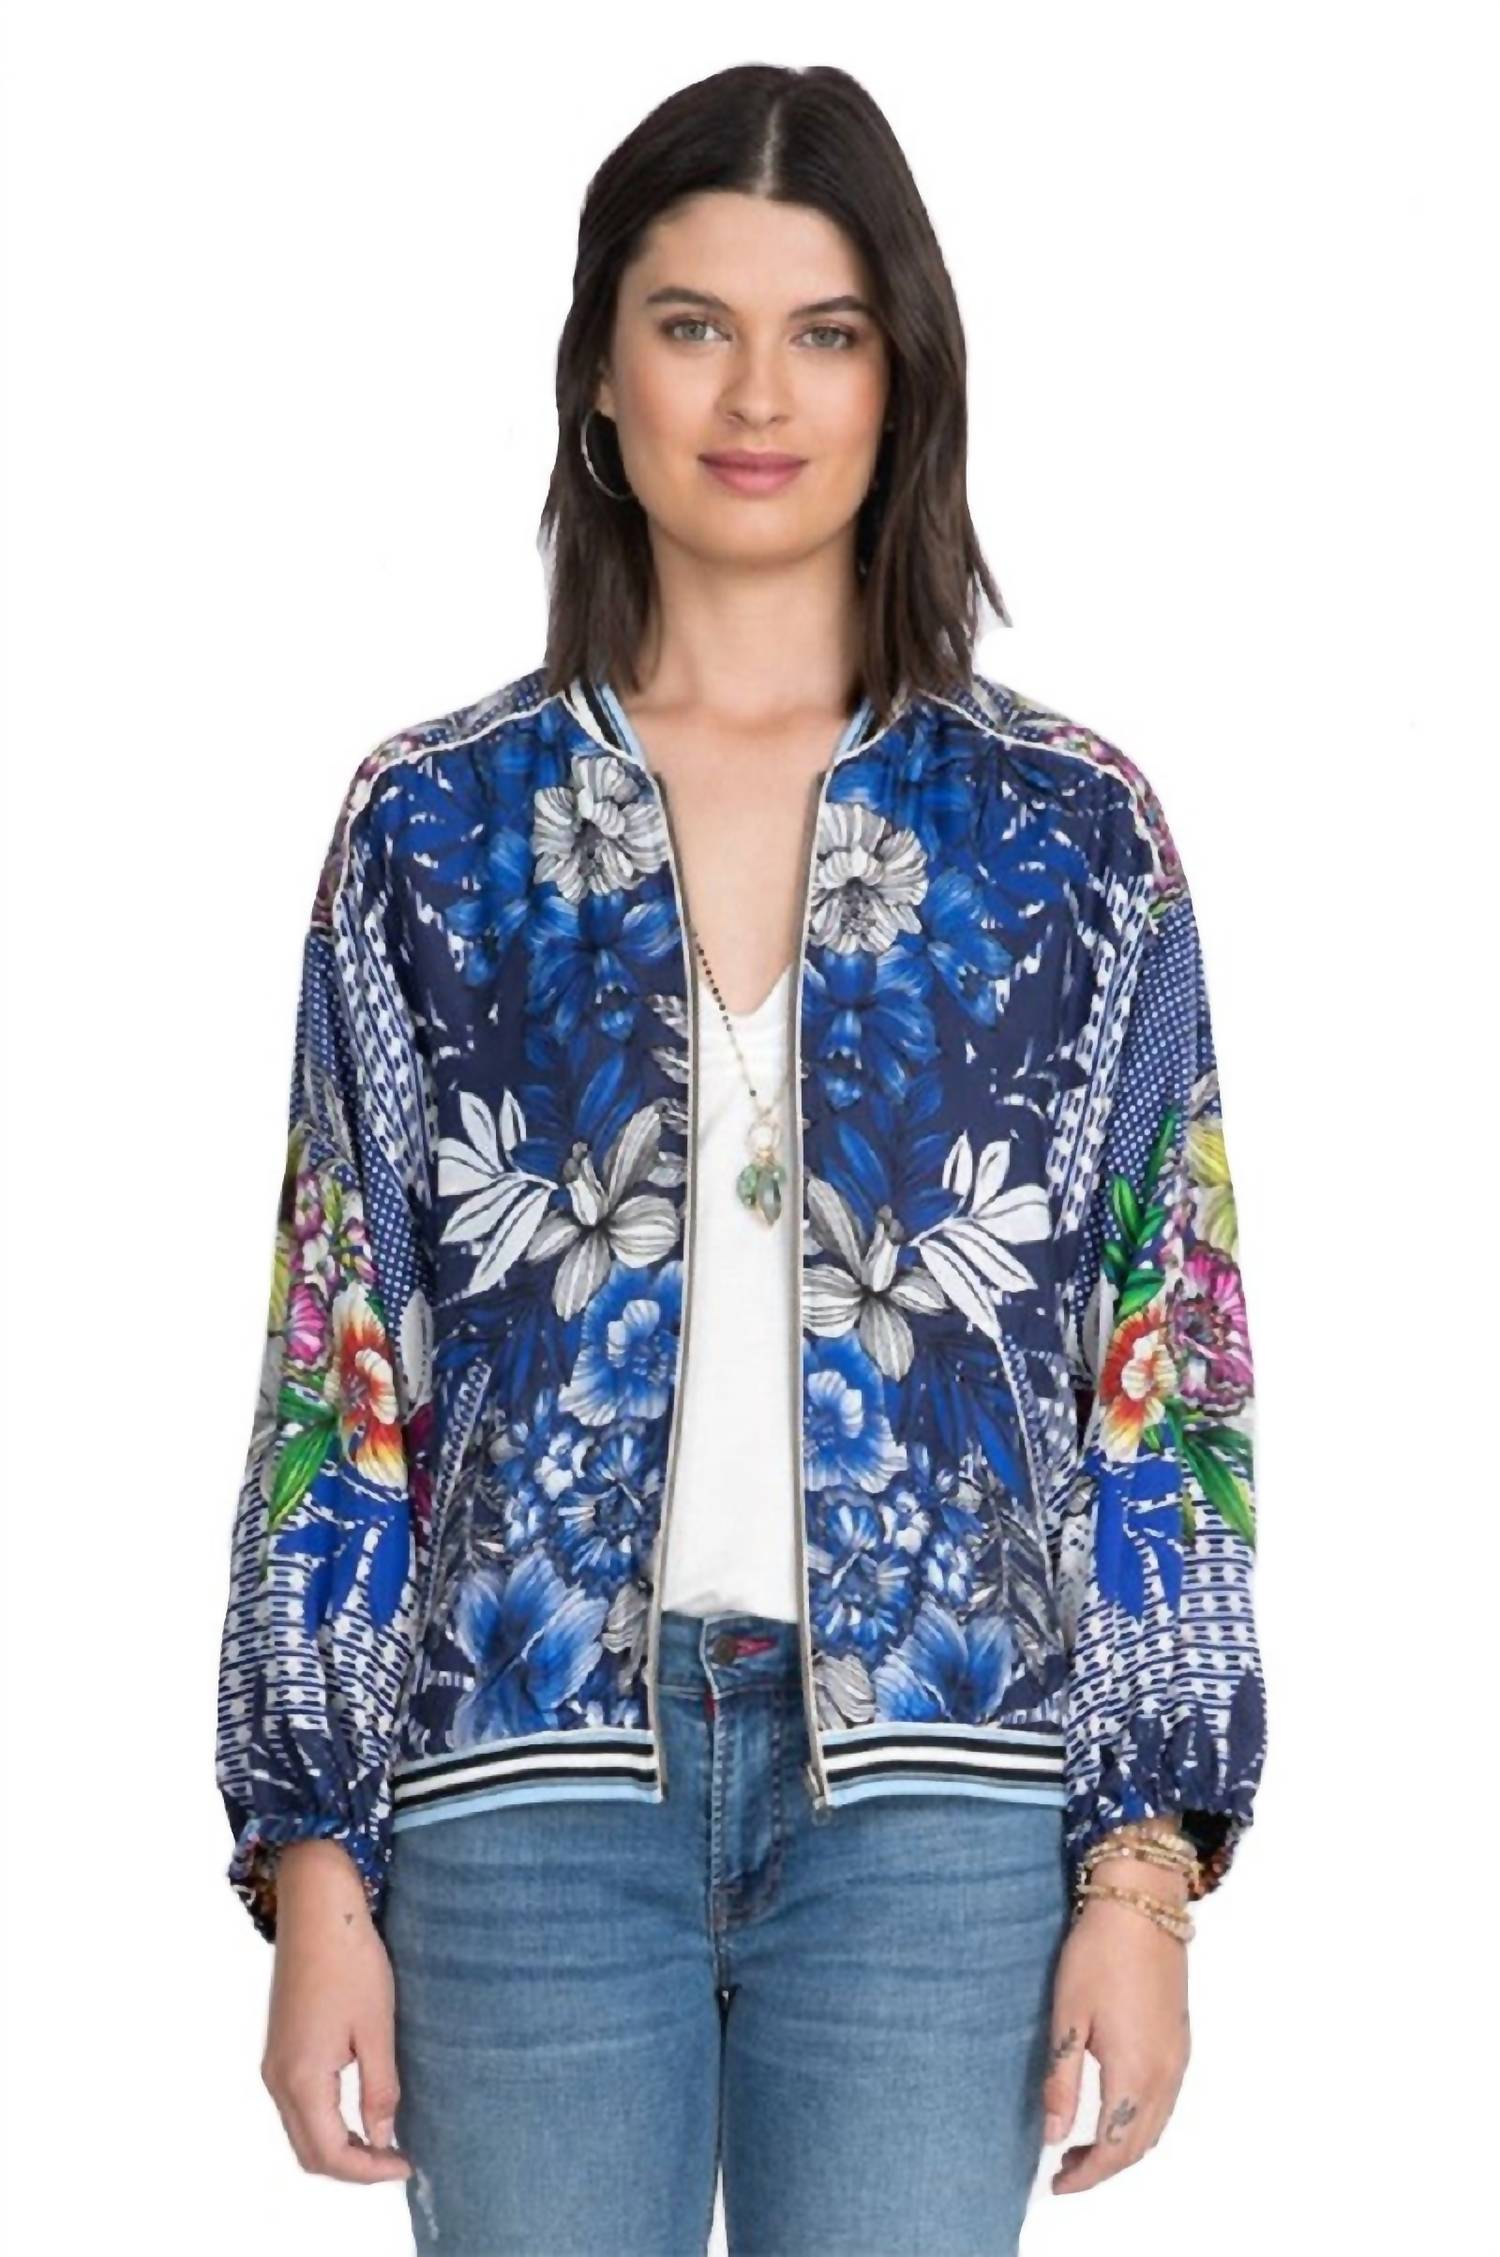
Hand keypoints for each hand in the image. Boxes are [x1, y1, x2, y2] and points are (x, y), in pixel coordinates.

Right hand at [259, 1839, 412, 2183]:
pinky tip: (358, 2109)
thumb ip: (378, 2090)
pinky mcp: (280, 2048)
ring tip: (383, 2138)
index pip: (329, 2153)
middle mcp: (278, 2079)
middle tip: (396, 2158)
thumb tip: (382, 2138)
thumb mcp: (376, 2028)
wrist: (318, 1908)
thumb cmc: (351, 1961)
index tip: (406, 2163)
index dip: (368, 2170)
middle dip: (351, 2166)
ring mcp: (274, 2063)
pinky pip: (297, 2106)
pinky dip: (325, 2122)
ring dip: (337, 2146)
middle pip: (309, 2152)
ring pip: (300, 2131)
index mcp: (301, 2078)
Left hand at [1041, 1878, 1191, 2194]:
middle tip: (1064, 2167)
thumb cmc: (1099, 1953)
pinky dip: (1142, 2123)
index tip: (1057, 2182)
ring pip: (1156, 2126)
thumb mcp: (1068, 2016)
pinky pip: (1166, 2103)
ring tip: (1083, 2144)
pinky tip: (1115, 2109)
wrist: (1143, 1904)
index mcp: (1135, 2072)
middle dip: (1104, 2167)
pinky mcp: (1181, 2040)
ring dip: (1125, 2147)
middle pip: (1139, 2146)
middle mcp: (1165, 2073)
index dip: (1086, 2175)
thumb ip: (1063, 2081)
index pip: (1114, 2149)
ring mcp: (1178, 2058)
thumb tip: (1053, 2135)